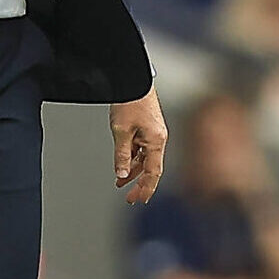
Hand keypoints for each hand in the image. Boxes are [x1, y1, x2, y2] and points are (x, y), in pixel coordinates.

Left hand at [111, 89, 168, 204]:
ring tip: (120, 183)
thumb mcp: (121, 131)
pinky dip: (133, 158)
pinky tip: (123, 165)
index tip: (138, 199)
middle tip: (130, 198)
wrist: (132, 79)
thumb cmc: (129, 102)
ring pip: (145, 159)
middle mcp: (158, 139)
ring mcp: (154, 134)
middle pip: (151, 168)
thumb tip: (122, 174)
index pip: (153, 172)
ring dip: (133, 171)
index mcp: (156, 141)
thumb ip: (122, 155)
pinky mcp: (148, 128)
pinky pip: (142, 149)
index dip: (146, 188)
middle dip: (140, 184)